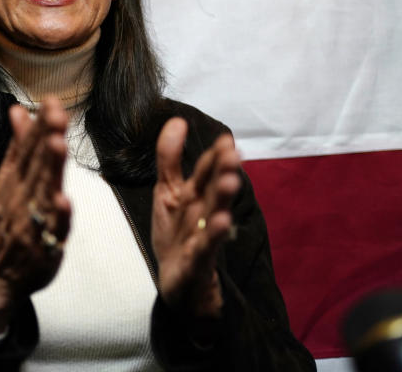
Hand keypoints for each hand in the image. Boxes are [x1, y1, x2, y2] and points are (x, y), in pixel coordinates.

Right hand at [0, 98, 71, 333]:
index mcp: (13, 179)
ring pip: (43, 190)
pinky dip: (59, 215)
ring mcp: (32, 220)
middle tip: (58, 113)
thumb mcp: (9, 180)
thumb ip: (18, 144)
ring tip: (59, 145)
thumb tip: (18, 109)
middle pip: (35, 164)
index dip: (39, 125)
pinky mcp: (45, 244)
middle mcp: (20, 196)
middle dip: (46, 137)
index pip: (27, 147)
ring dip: (50, 169)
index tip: (52, 101)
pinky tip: (65, 200)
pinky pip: (53, 229)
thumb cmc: (8, 219)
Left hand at [152, 118, 241, 318]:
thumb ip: (170, 157)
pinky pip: (205, 248)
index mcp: (196, 194)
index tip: (226, 139)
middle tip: (233, 154)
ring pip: (214, 214)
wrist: (178, 282)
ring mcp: (202, 236)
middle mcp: (204, 212)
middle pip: (214, 188)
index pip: (207, 170)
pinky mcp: (197, 261)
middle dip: (223, 171)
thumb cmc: (177, 232)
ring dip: (222, 200)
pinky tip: (221, 223)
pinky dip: (212, 236)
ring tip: (230, 182)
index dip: (215, 155)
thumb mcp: (167, 191)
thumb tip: (178, 119)